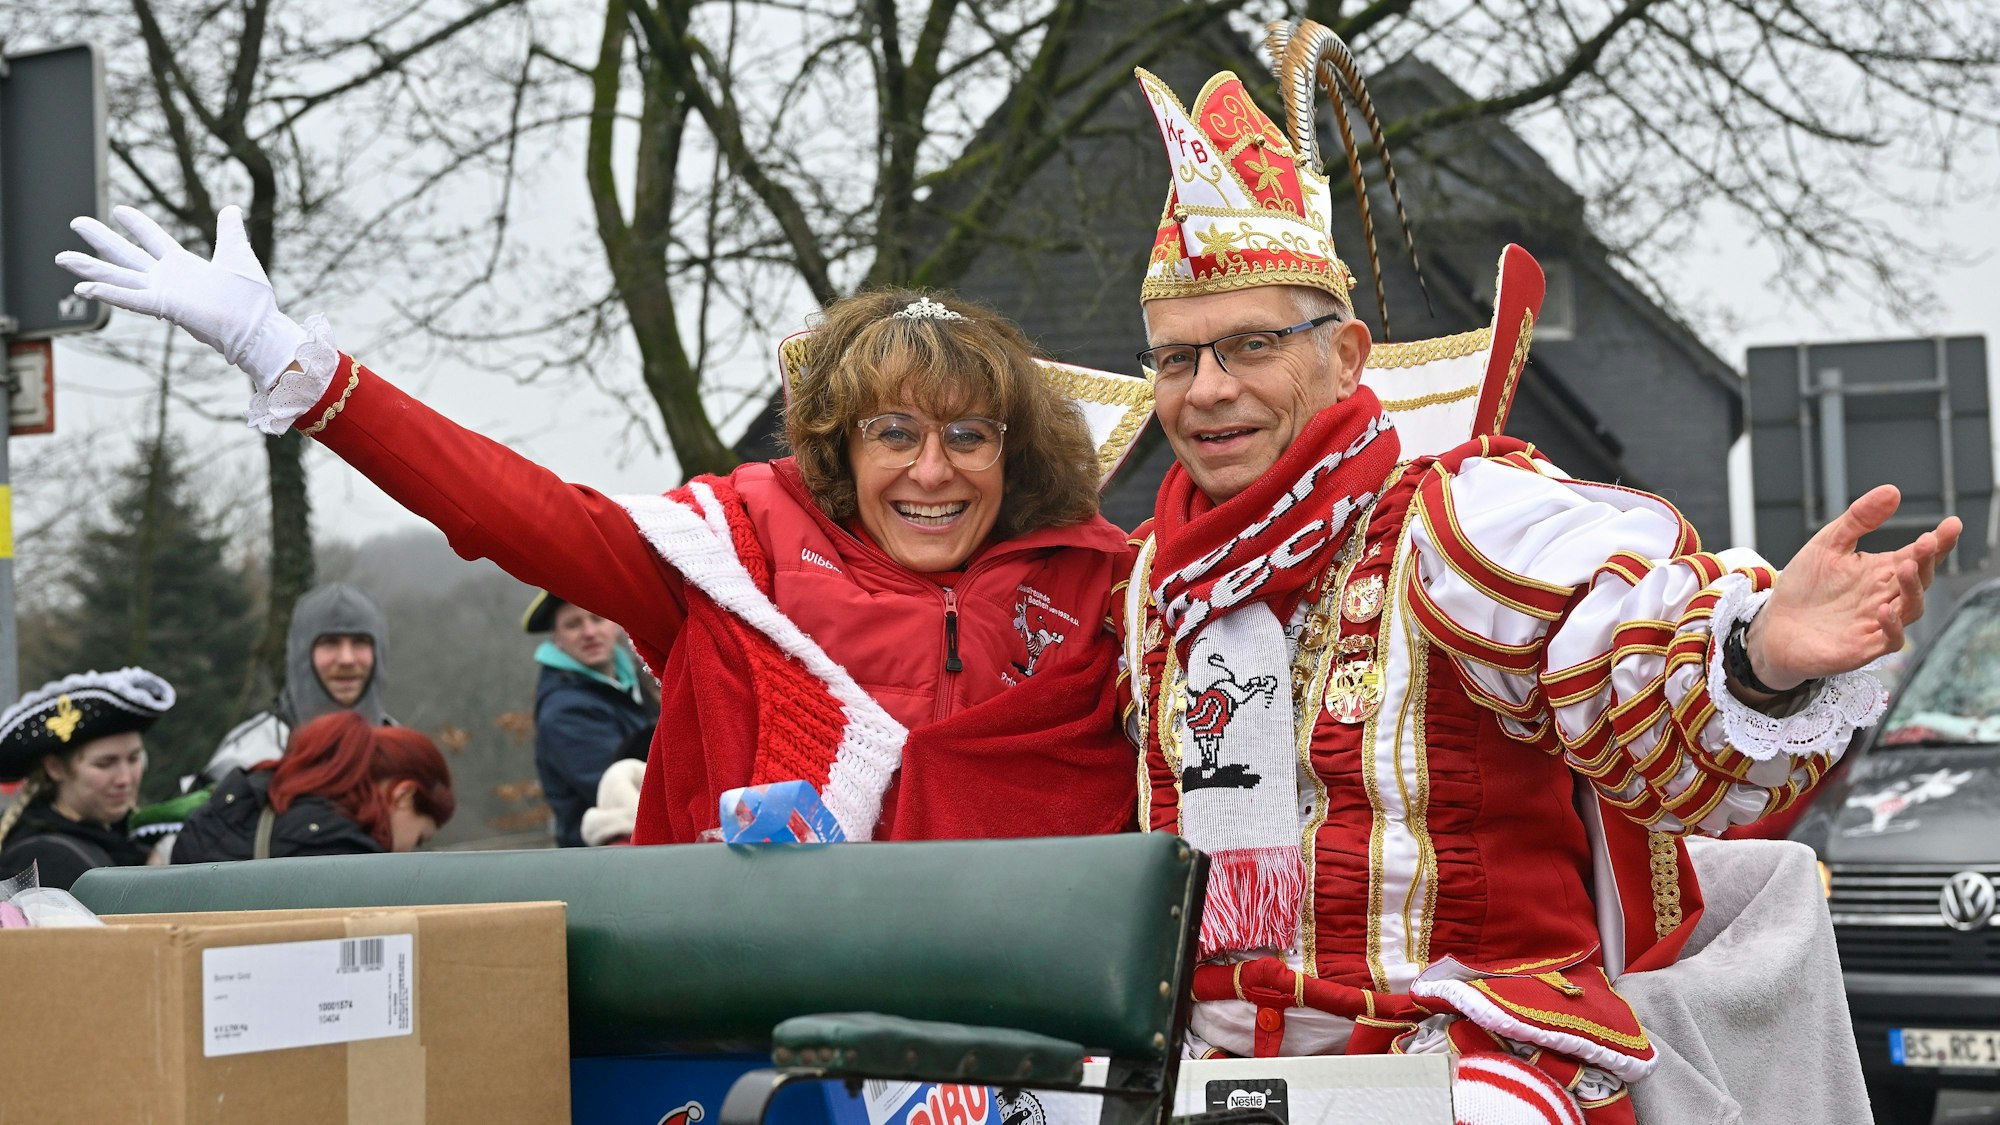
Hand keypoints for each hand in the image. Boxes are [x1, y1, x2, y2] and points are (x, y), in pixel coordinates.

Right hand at [55, 205, 304, 388]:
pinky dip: (108, 295)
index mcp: (183, 264)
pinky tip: (83, 290)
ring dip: (90, 269)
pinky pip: (131, 300)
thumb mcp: (238, 255)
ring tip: (62, 258)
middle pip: (126, 254)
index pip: (153, 238)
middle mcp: (167, 278)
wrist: (259, 328)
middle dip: (100, 239)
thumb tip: (231, 208)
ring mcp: (163, 292)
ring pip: (119, 277)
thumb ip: (230, 232)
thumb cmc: (252, 299)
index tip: (118, 209)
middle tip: (76, 222)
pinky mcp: (165, 306)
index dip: (137, 224)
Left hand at [1748, 485, 1962, 690]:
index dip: (1939, 542)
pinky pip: (1890, 639)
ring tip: (1907, 566)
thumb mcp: (1828, 544)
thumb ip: (1858, 518)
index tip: (1952, 524)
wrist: (1774, 627)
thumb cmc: (1805, 587)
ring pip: (1911, 608)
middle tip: (1926, 541)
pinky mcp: (1863, 647)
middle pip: (1920, 579)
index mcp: (1882, 571)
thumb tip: (1892, 490)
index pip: (1918, 555)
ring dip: (1913, 588)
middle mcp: (1886, 596)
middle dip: (1928, 560)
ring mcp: (1877, 623)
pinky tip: (1882, 609)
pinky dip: (1891, 626)